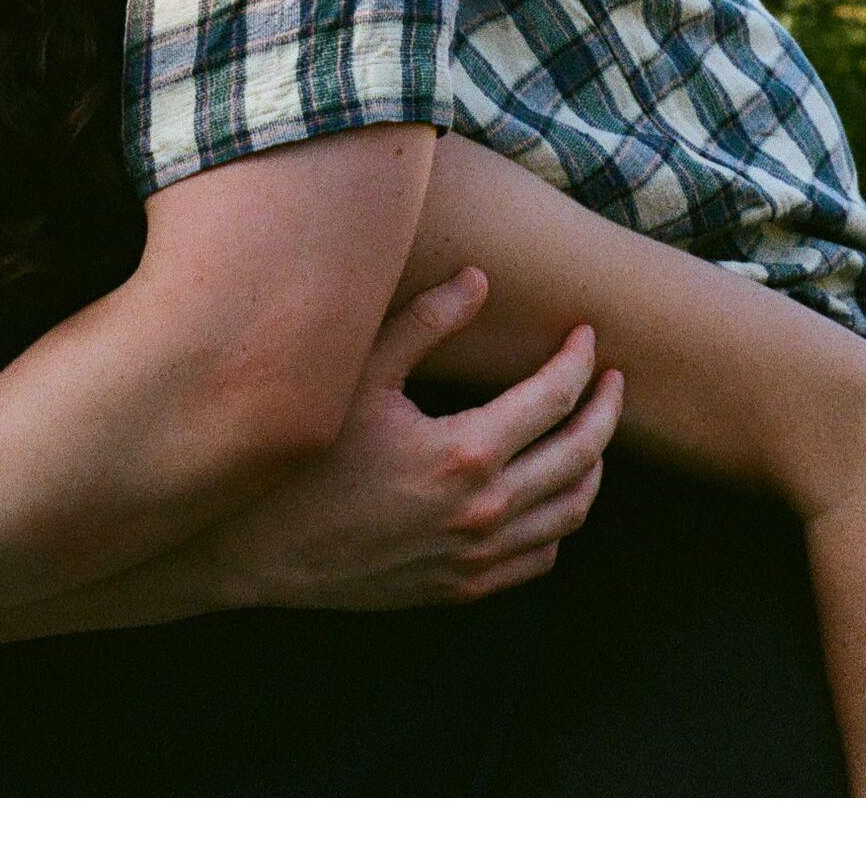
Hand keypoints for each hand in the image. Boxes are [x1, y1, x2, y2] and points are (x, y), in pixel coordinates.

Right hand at [204, 268, 621, 610]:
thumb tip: (480, 278)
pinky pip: (540, 557)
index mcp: (465, 454)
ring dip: (592, 467)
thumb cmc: (301, 456)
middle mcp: (484, 512)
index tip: (585, 335)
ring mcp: (476, 557)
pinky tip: (549, 495)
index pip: (554, 399)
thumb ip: (424, 324)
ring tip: (589, 431)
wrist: (254, 549)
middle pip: (580, 456)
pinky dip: (560, 521)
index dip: (578, 361)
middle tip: (610, 378)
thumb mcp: (358, 376)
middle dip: (605, 410)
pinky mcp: (459, 586)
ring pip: (570, 512)